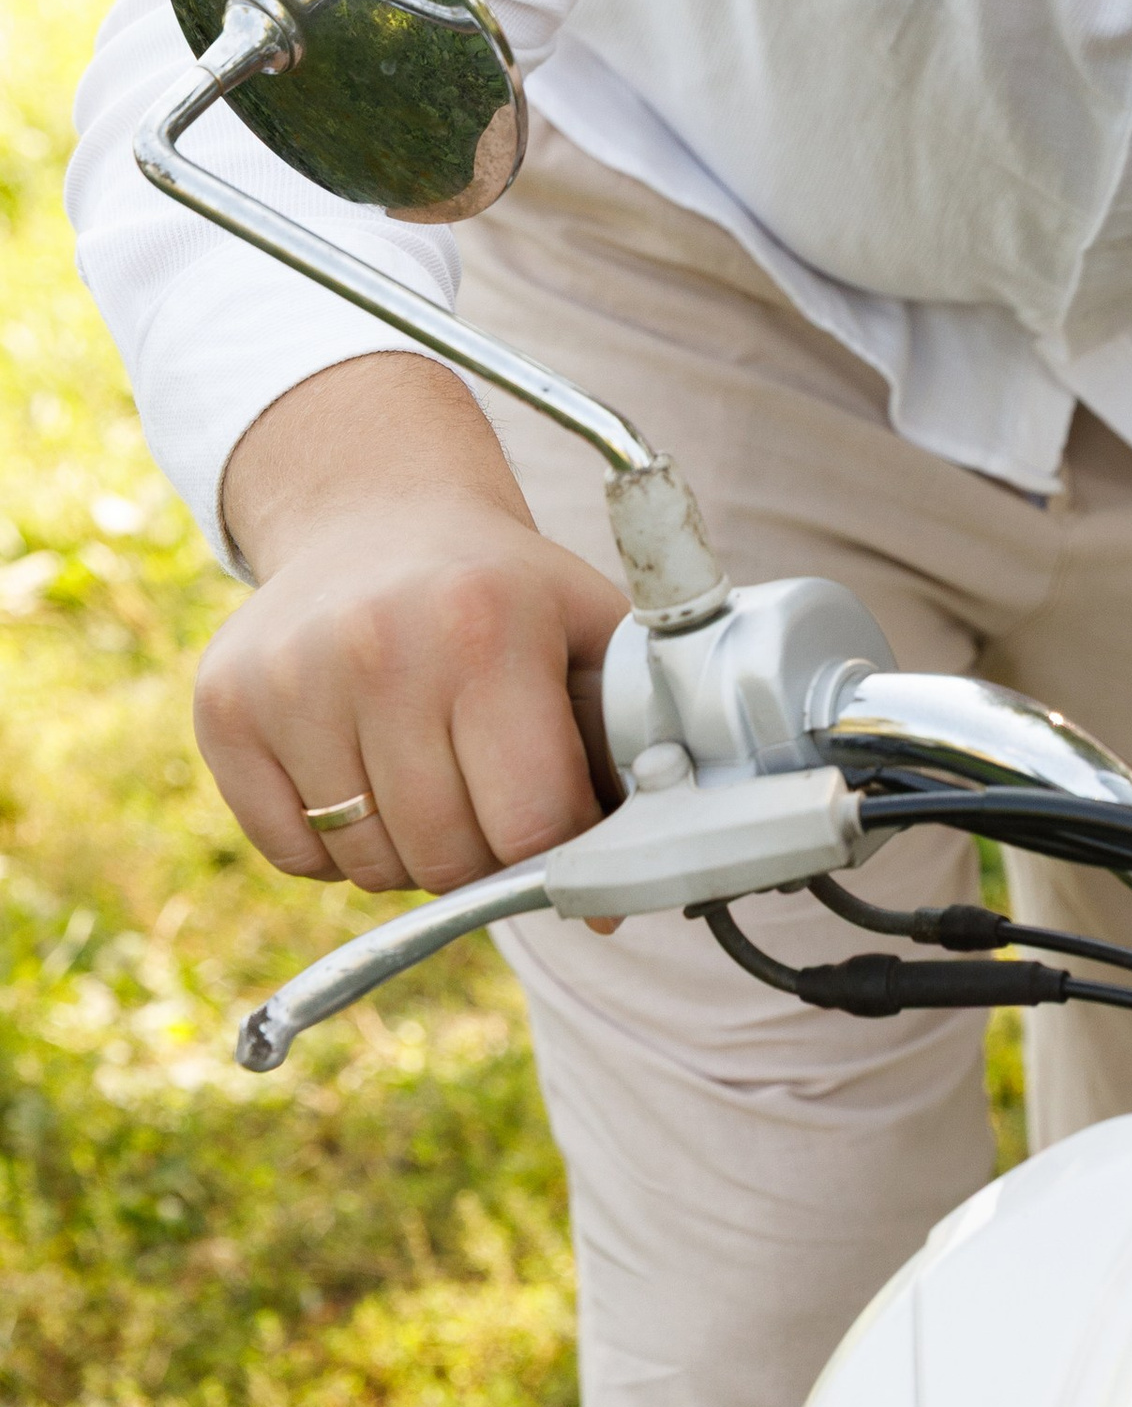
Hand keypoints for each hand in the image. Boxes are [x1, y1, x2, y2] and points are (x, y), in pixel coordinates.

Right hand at [198, 354, 627, 897]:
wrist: (374, 512)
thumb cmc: (500, 590)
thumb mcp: (587, 626)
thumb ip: (632, 739)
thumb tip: (625, 895)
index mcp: (488, 626)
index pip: (530, 823)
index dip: (560, 854)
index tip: (567, 840)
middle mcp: (381, 647)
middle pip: (448, 858)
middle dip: (485, 852)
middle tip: (493, 791)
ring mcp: (291, 679)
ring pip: (369, 868)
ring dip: (410, 849)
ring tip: (427, 766)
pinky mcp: (225, 708)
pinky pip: (292, 856)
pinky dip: (333, 844)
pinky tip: (359, 764)